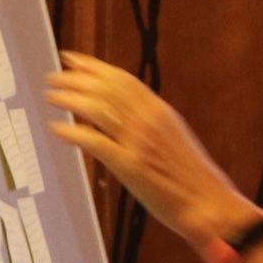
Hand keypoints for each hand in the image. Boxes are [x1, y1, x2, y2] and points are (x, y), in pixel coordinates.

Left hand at [42, 52, 252, 245]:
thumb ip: (150, 125)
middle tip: (53, 75)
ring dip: (70, 99)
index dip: (94, 67)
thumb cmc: (192, 178)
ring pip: (97, 109)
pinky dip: (73, 133)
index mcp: (160, 112)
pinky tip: (56, 129)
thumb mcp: (174, 139)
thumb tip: (125, 116)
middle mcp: (148, 121)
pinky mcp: (130, 166)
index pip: (122, 80)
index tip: (73, 59)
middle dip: (75, 79)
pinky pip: (95, 142)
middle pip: (106, 89)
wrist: (211, 203)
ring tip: (52, 96)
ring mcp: (139, 142)